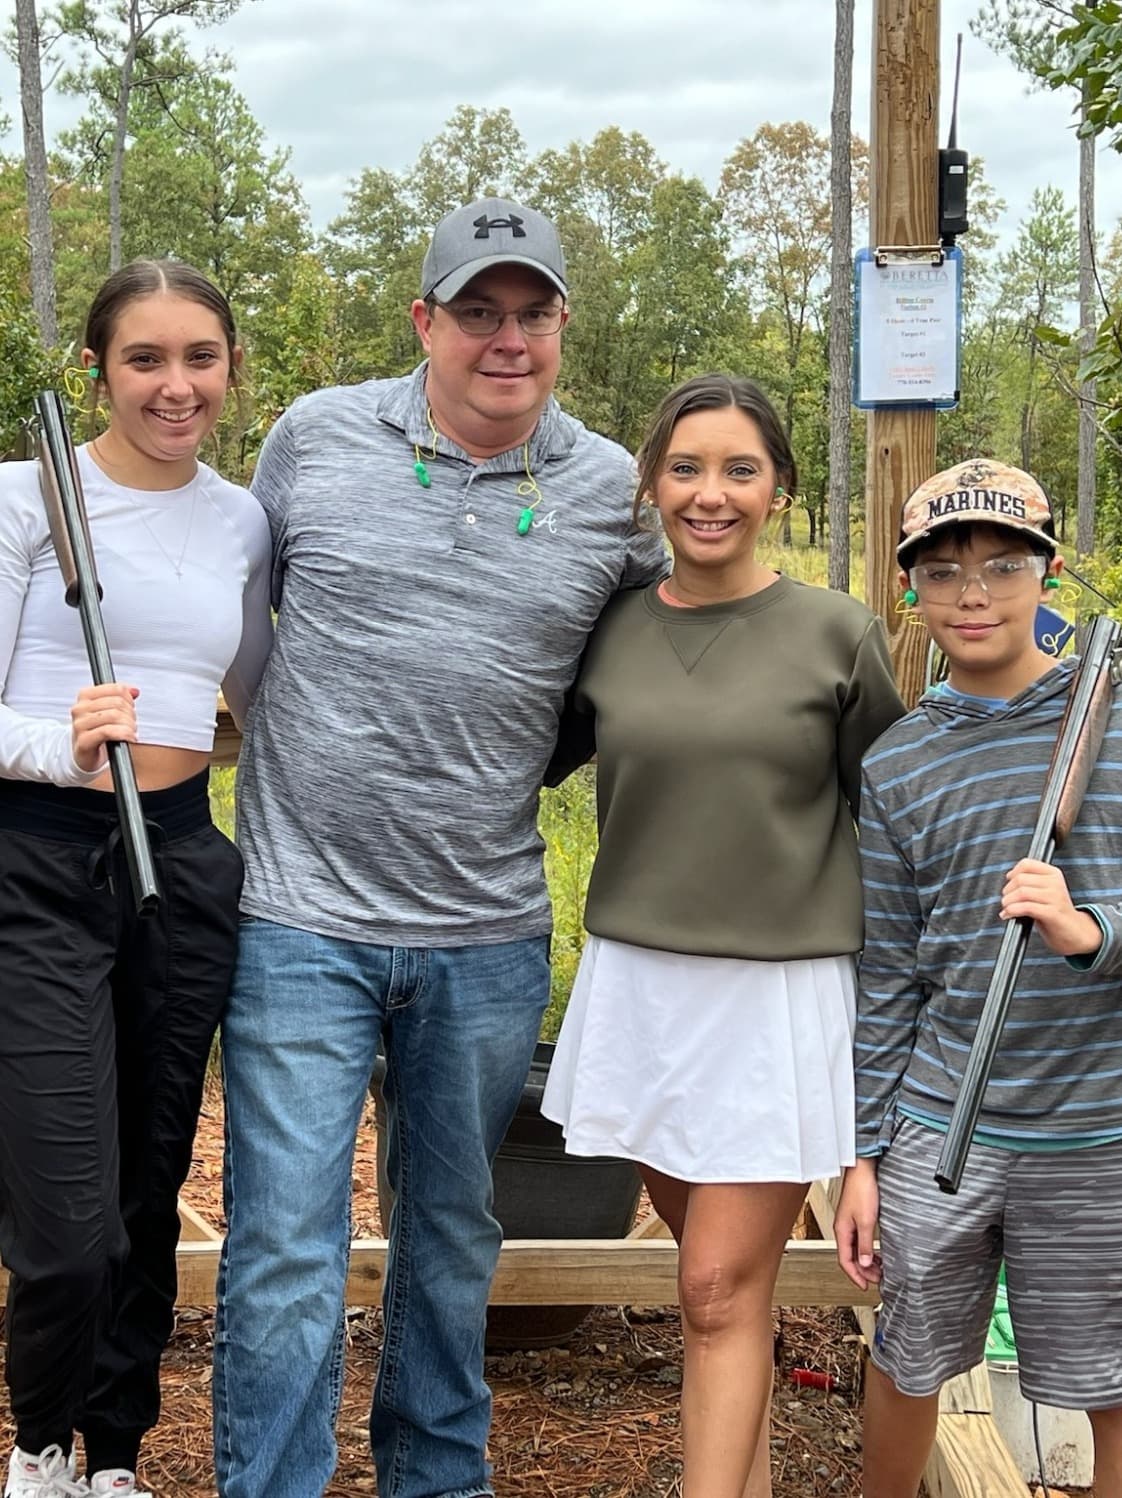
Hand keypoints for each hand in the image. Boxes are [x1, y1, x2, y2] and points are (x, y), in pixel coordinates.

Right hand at [70, 683, 138, 772]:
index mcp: (85, 696)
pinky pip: (108, 732)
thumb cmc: (97, 731)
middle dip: (131, 714)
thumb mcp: (108, 710)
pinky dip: (124, 734)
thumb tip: (135, 691)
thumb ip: (121, 698)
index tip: (131, 708)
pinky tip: (130, 738)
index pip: (116, 689)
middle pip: (117, 703)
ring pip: (114, 716)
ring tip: (131, 732)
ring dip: (129, 725)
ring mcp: (80, 724)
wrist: (84, 754)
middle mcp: (80, 708)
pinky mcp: (83, 740)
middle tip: (132, 724)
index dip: (129, 699)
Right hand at [834, 1158, 880, 1290]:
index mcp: (842, 1231)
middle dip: (863, 1271)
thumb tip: (865, 1263)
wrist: (862, 1170)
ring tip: (880, 1269)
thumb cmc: (861, 1190)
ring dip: (867, 1261)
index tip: (865, 1286)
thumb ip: (865, 1244)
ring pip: (856, 1250)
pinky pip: (860, 1241)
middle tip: (878, 1280)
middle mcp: (843, 1229)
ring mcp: (849, 1223)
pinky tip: (877, 1252)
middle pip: (850, 1257)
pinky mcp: (856, 1218)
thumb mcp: (866, 1221)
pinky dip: (868, 1250)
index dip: (855, 1276)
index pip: (845, 1261)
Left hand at [1000, 858, 1102, 958]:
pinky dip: (1012, 910)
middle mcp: (1056, 883)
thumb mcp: (1044, 891)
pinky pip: (1026, 907)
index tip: (1009, 883)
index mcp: (1053, 874)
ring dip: (1008, 902)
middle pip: (1020, 879)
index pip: (1026, 864)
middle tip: (1006, 900)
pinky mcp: (1052, 913)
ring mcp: (1055, 898)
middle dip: (1007, 891)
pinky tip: (1007, 915)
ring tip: (1006, 908)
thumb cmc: (1053, 911)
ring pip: (1021, 892)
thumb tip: (1009, 876)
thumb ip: (1030, 881)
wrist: (1073, 932)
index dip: (1013, 873)